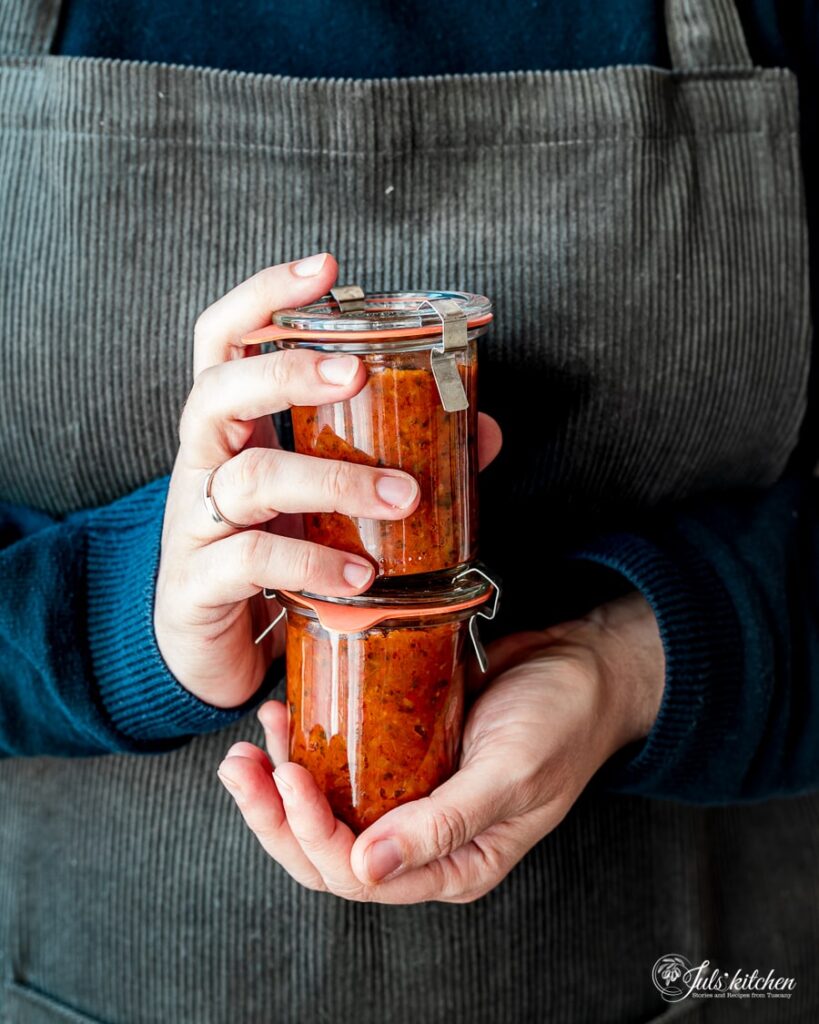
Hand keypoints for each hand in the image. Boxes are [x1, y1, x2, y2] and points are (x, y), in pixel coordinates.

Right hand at [154, 253, 502, 708]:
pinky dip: (315, 559)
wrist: (213, 649)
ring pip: (250, 476)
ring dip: (334, 480)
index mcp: (234, 432)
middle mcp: (203, 466)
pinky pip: (254, 559)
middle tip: (355, 374)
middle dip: (288, 371)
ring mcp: (195, 524)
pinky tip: (361, 573)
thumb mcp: (325, 503)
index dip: (264, 296)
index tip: (325, 268)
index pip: (225, 342)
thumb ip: (394, 460)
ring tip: (401, 497)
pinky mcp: (200, 585)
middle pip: (218, 391)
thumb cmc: (273, 558)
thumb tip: (483, 431)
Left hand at [217, 591, 664, 901]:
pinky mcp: (401, 756)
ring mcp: (408, 799)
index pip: (362, 876)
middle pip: (327, 853)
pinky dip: (305, 748)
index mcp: (454, 864)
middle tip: (243, 767)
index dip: (314, 834)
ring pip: (323, 813)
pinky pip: (340, 767)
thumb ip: (446, 824)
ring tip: (250, 745)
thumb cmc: (561, 720)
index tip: (292, 776)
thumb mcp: (511, 772)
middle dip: (276, 816)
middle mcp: (424, 841)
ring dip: (278, 786)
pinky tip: (284, 717)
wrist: (580, 666)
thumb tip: (369, 870)